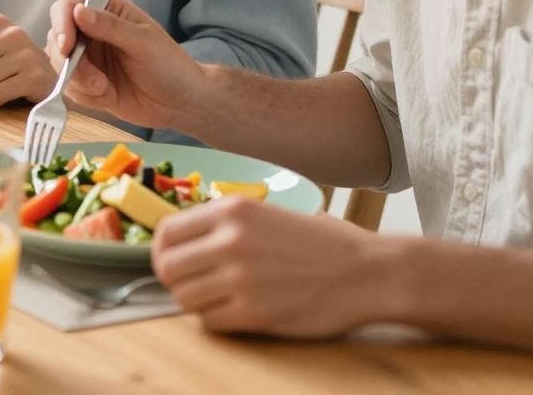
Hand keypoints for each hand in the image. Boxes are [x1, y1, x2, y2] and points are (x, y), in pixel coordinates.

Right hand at [43, 0, 204, 130]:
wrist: (181, 104)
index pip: (67, 8)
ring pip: (60, 66)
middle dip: (72, 64)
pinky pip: (69, 88)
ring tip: (106, 91)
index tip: (67, 48)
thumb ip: (110, 27)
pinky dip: (85, 97)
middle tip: (97, 82)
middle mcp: (91, 31)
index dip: (61, 25)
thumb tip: (78, 11)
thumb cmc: (170, 66)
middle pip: (56, 39)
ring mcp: (87, 57)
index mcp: (106, 10)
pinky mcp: (86, 82)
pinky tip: (109, 97)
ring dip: (79, 83)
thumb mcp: (143, 42)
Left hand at [152, 197, 387, 337]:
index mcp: (232, 210)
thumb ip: (224, 225)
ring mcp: (241, 277)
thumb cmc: (321, 244)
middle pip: (167, 267)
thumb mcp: (267, 214)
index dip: (163, 251)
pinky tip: (238, 313)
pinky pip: (209, 322)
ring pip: (183, 297)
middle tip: (193, 285)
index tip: (172, 261)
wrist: (370, 272)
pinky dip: (217, 321)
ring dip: (195, 302)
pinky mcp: (254, 312)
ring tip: (219, 299)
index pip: (166, 231)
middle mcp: (230, 240)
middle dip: (174, 279)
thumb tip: (183, 242)